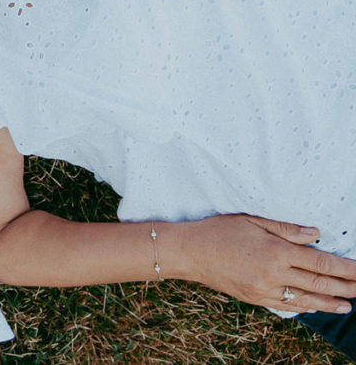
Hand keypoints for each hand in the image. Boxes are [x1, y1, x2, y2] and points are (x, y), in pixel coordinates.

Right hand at [173, 214, 355, 313]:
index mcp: (276, 251)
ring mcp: (264, 289)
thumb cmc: (218, 231)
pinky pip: (285, 305)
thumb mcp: (252, 221)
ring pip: (306, 298)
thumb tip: (315, 234)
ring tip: (348, 304)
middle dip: (345, 286)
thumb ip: (285, 229)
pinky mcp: (254, 297)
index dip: (345, 268)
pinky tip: (316, 306)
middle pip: (319, 282)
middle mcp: (274, 273)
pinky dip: (304, 306)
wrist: (189, 252)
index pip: (320, 262)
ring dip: (330, 302)